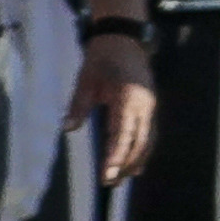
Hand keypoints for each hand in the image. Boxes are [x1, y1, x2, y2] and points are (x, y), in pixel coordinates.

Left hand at [63, 28, 156, 182]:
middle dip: (126, 164)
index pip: (123, 135)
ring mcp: (151, 106)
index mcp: (128, 98)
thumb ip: (78, 104)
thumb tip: (69, 128)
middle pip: (140, 143)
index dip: (116, 157)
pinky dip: (142, 149)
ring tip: (122, 178)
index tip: (107, 175)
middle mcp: (144, 105)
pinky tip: (135, 162)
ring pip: (148, 140)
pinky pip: (149, 132)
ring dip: (137, 160)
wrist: (124, 37)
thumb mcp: (85, 78)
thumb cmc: (102, 56)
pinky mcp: (150, 106)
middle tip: (111, 183)